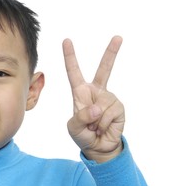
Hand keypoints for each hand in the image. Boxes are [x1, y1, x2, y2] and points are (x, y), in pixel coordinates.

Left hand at [63, 36, 124, 162]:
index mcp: (80, 92)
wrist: (98, 148)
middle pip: (104, 69)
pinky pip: (109, 114)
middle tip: (118, 37)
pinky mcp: (119, 107)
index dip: (70, 56)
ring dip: (96, 121)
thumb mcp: (73, 127)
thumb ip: (81, 117)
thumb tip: (98, 108)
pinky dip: (104, 124)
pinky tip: (103, 127)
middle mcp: (96, 92)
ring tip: (95, 126)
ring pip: (101, 105)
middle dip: (111, 52)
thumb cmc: (82, 134)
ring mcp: (108, 98)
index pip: (74, 72)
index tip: (66, 40)